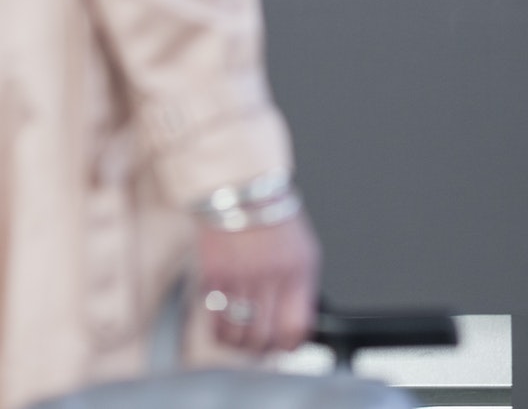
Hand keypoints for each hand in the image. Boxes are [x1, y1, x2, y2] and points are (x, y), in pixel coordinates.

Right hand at [195, 211, 320, 354]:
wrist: (242, 191)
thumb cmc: (274, 220)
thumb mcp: (302, 252)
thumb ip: (300, 288)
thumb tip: (297, 325)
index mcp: (298, 270)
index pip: (296, 326)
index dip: (291, 345)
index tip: (288, 346)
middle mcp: (269, 276)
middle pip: (263, 337)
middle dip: (263, 349)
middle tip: (263, 346)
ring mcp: (238, 278)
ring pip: (236, 336)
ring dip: (239, 345)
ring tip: (243, 340)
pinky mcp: (211, 278)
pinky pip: (214, 320)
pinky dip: (220, 330)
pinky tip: (226, 325)